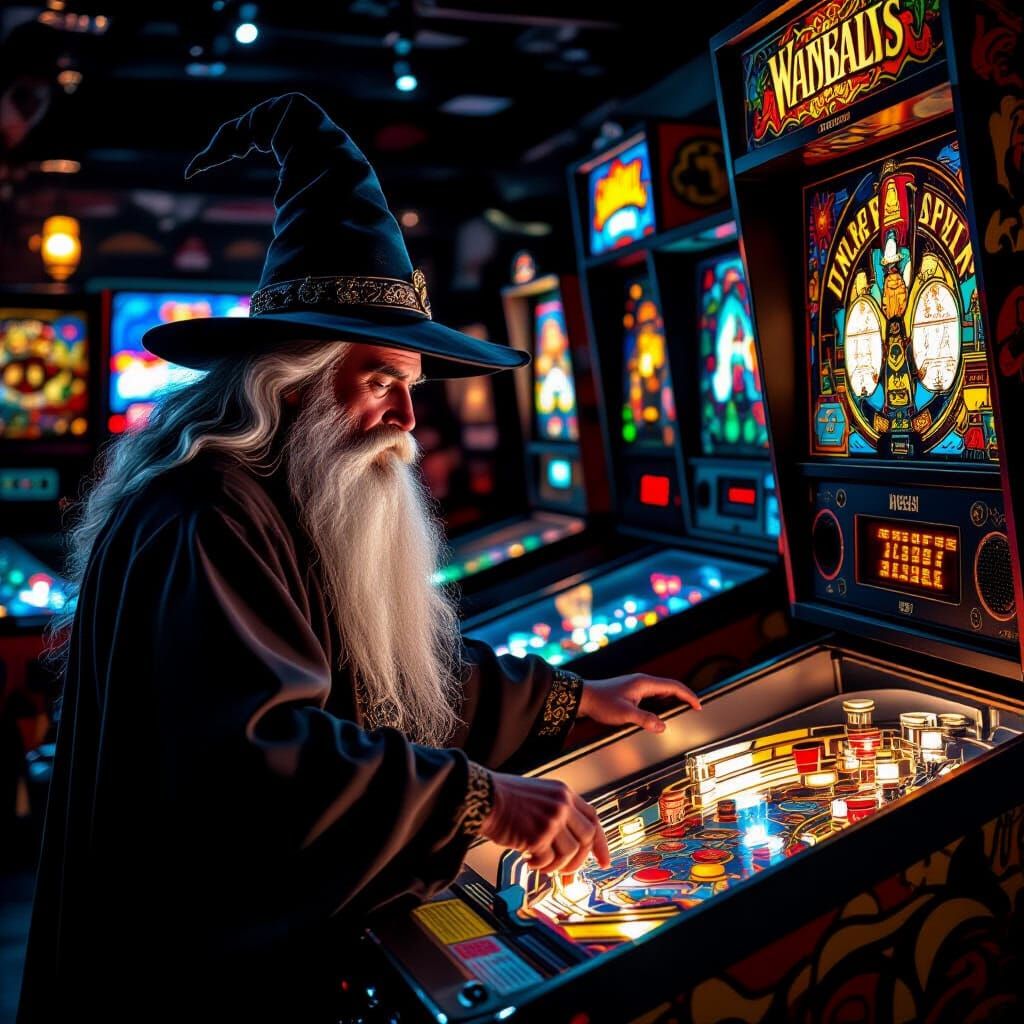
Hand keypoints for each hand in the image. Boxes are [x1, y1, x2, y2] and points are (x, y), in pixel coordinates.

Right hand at [480, 772, 610, 873]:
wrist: (483, 796)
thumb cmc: (504, 799)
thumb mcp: (539, 796)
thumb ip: (558, 816)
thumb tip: (570, 852)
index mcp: (563, 793)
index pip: (593, 818)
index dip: (600, 843)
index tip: (603, 861)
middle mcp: (562, 804)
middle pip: (586, 838)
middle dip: (579, 860)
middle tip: (567, 873)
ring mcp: (551, 820)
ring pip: (570, 853)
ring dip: (556, 865)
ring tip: (540, 862)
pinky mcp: (538, 836)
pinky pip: (549, 861)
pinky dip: (539, 866)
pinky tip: (527, 859)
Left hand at [577, 673, 700, 733]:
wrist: (584, 696)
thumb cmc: (602, 702)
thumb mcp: (625, 713)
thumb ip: (645, 719)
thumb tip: (662, 726)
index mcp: (644, 683)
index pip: (674, 686)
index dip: (688, 696)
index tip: (698, 705)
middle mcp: (642, 682)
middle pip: (670, 687)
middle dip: (684, 697)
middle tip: (694, 708)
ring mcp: (636, 686)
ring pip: (661, 691)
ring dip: (673, 699)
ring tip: (682, 709)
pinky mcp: (631, 691)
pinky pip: (652, 695)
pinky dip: (662, 701)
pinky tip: (660, 711)